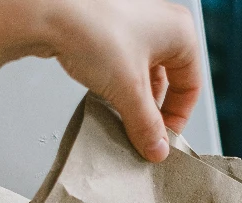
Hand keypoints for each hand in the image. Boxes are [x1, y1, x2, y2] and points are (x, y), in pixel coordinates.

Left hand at [18, 0, 201, 161]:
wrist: (51, 12)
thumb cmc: (97, 34)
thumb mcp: (129, 90)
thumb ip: (146, 125)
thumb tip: (157, 150)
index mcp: (179, 32)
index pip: (191, 86)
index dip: (177, 119)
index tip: (161, 142)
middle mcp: (160, 25)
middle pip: (167, 83)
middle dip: (153, 114)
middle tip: (139, 138)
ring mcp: (134, 28)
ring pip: (143, 78)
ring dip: (133, 105)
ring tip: (119, 124)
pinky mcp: (109, 34)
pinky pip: (122, 70)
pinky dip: (117, 91)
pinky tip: (104, 105)